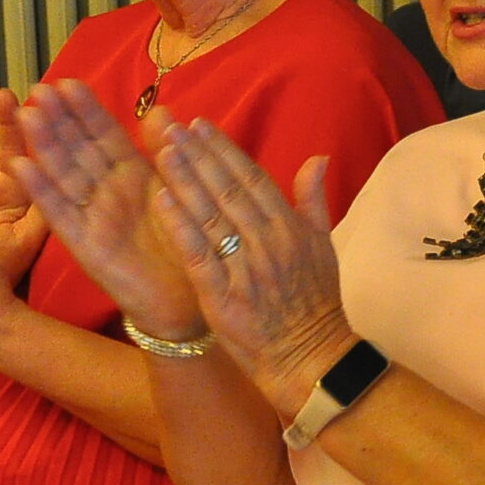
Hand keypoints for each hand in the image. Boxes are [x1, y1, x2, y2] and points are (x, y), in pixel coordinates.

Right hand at [10, 81, 203, 336]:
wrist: (189, 301)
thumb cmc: (188, 243)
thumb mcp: (179, 190)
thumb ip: (165, 152)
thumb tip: (161, 109)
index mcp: (132, 176)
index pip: (105, 135)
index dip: (87, 110)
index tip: (68, 82)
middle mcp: (107, 192)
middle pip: (78, 149)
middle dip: (59, 119)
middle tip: (38, 88)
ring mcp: (93, 216)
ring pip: (64, 174)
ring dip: (44, 145)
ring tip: (25, 115)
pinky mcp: (84, 245)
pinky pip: (59, 214)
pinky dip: (40, 190)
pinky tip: (21, 166)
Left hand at [151, 120, 350, 413]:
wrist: (313, 358)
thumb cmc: (316, 304)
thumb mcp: (324, 246)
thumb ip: (313, 201)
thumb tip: (317, 158)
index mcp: (289, 227)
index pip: (251, 178)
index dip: (223, 150)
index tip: (198, 125)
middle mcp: (268, 241)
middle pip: (227, 189)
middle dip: (197, 156)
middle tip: (170, 129)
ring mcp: (245, 268)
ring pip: (210, 215)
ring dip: (185, 180)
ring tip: (161, 152)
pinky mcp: (224, 295)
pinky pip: (199, 254)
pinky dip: (180, 226)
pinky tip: (161, 200)